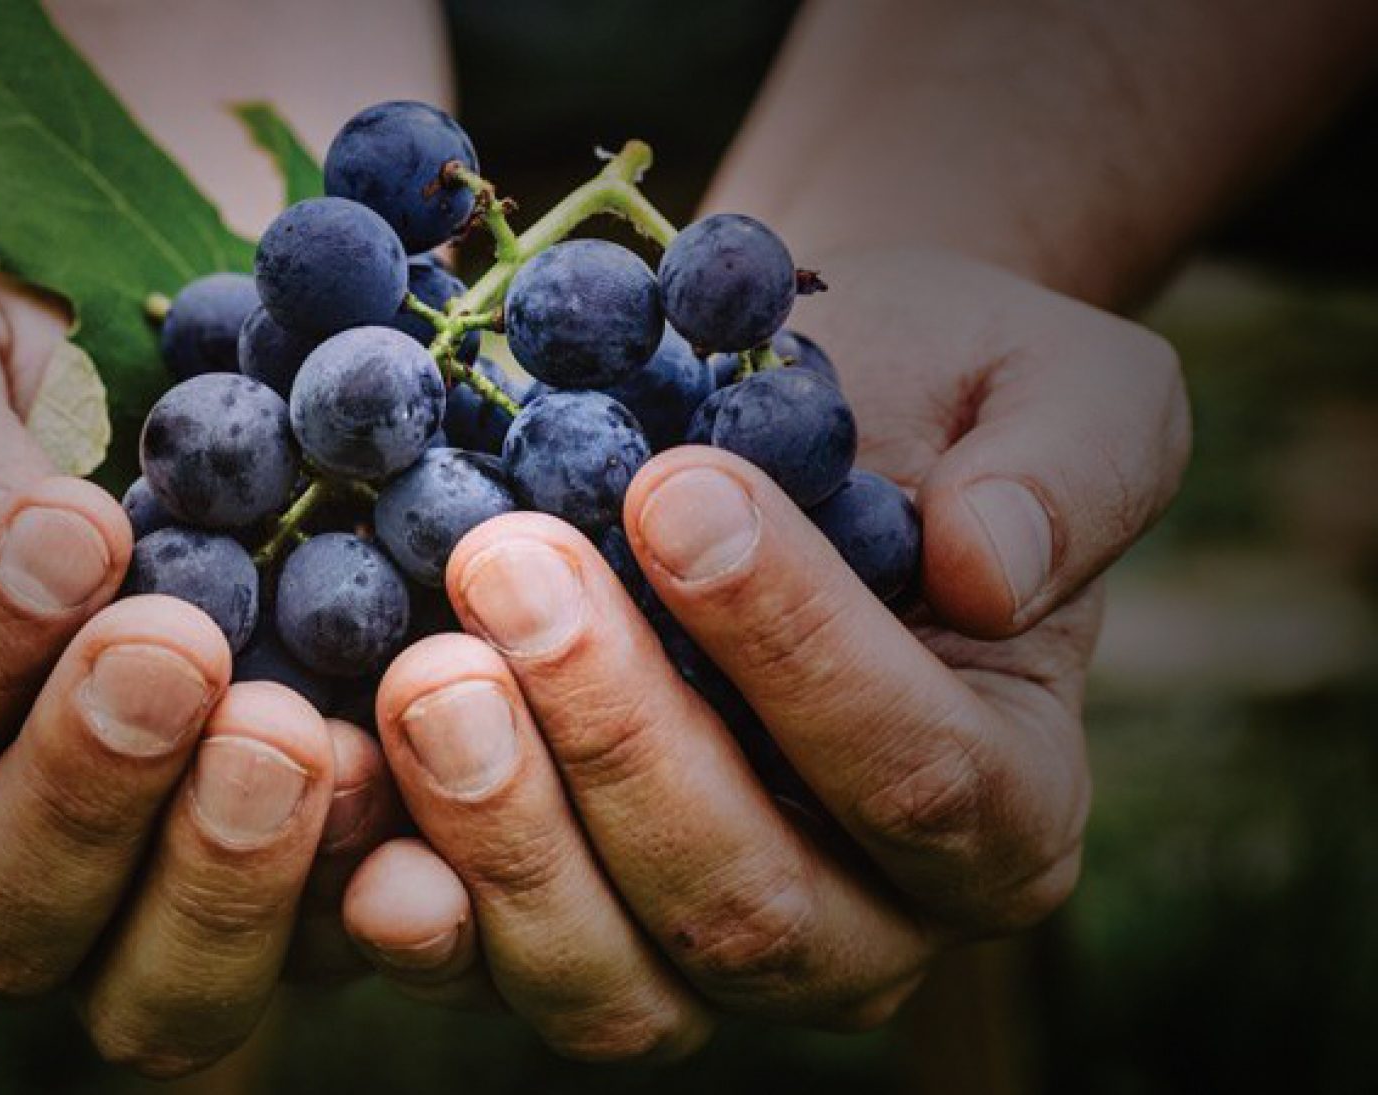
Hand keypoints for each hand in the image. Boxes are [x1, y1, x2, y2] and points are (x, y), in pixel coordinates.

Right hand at [0, 256, 399, 1076]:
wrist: (200, 385)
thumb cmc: (25, 366)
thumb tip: (27, 554)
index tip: (78, 527)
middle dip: (85, 798)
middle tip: (179, 653)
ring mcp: (145, 907)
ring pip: (157, 999)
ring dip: (227, 883)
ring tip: (298, 737)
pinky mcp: (300, 905)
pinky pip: (332, 958)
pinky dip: (379, 898)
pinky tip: (422, 808)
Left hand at [340, 247, 1191, 1056]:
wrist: (777, 419)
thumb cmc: (930, 402)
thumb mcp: (1056, 388)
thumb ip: (1073, 471)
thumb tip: (993, 570)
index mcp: (1004, 809)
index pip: (916, 773)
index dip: (794, 646)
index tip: (675, 489)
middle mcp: (859, 923)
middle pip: (744, 902)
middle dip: (617, 736)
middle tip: (512, 564)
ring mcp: (695, 954)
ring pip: (608, 979)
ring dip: (502, 830)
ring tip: (425, 666)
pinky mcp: (556, 932)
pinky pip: (480, 970)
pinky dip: (404, 902)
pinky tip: (344, 789)